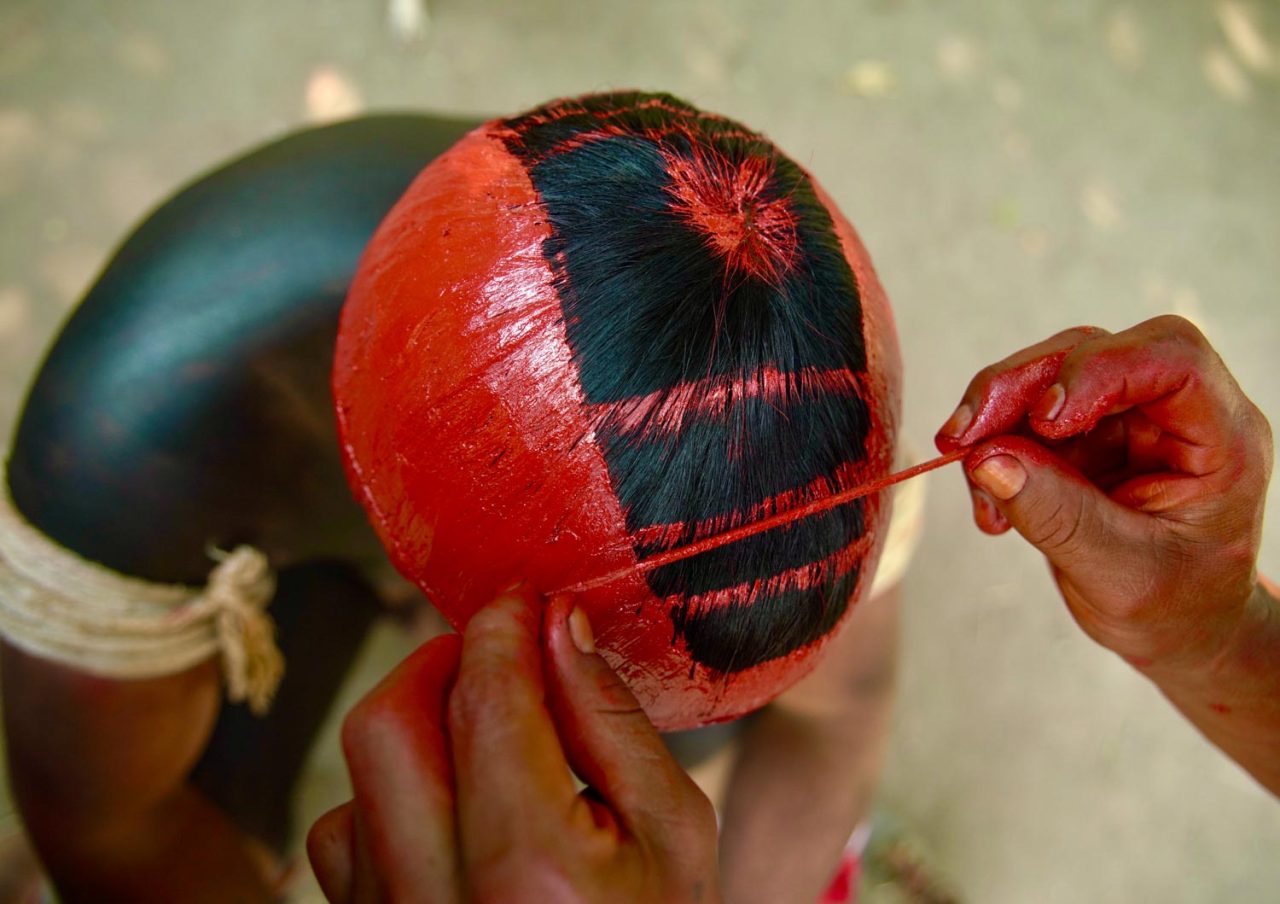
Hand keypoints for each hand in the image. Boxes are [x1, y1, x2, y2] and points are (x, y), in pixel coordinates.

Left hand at [306, 587, 720, 903]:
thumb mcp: (675, 828)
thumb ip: (611, 720)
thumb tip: (557, 623)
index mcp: (533, 869)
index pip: (486, 701)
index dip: (499, 627)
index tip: (519, 598)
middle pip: (385, 726)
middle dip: (435, 663)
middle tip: (491, 653)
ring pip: (354, 784)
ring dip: (413, 737)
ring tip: (482, 740)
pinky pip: (343, 848)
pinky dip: (388, 804)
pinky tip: (453, 809)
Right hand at [936, 315, 1272, 670]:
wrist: (1176, 632)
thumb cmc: (1174, 609)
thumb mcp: (1121, 576)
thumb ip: (1058, 518)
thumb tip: (986, 460)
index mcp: (1220, 438)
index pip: (1170, 358)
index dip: (1100, 369)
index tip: (1045, 419)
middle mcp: (1173, 413)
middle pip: (1092, 350)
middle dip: (1017, 387)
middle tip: (961, 439)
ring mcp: (1125, 417)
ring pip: (1048, 373)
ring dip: (993, 417)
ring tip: (972, 483)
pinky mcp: (1082, 433)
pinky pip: (1021, 414)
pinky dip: (990, 450)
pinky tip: (989, 505)